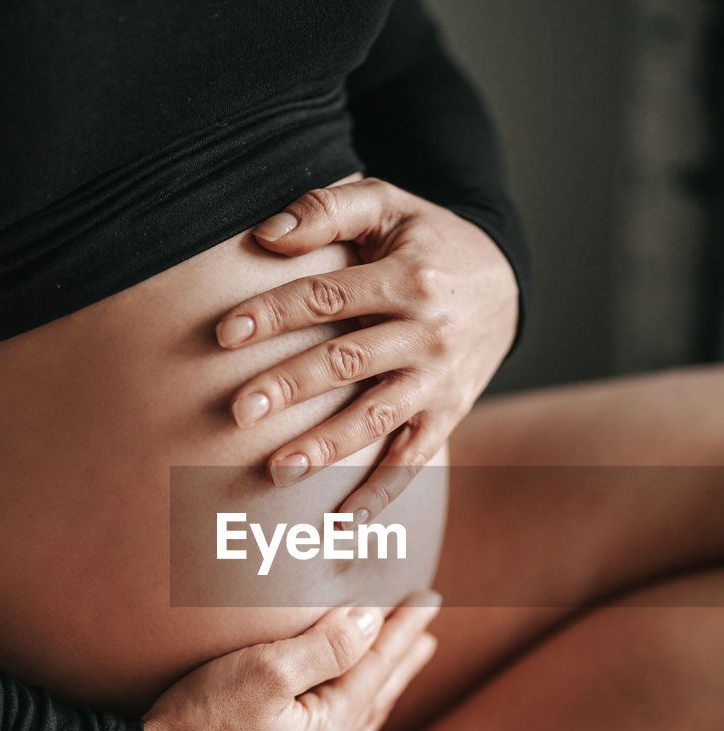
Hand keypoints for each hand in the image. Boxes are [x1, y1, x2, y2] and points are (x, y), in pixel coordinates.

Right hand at [115, 592, 439, 730]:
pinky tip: (338, 728)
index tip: (428, 598)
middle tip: (427, 634)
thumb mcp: (265, 670)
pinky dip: (348, 726)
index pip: (377, 667)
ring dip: (379, 695)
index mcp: (329, 729)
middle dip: (401, 661)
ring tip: (396, 676)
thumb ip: (325, 646)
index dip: (403, 629)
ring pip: (356, 729)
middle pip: (374, 699)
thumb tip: (372, 621)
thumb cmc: (198, 721)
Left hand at [216, 177, 518, 519]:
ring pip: (377, 417)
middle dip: (290, 387)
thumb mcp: (388, 204)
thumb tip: (266, 236)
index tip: (224, 335)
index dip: (274, 315)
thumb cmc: (427, 241)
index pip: (327, 296)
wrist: (506, 280)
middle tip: (238, 412)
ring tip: (276, 471)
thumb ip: (328, 209)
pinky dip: (379, 496)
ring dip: (327, 447)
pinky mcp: (450, 414)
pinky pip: (412, 460)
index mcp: (408, 276)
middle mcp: (428, 332)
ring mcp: (440, 380)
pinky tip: (339, 526)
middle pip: (347, 361)